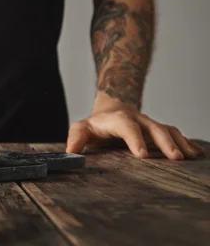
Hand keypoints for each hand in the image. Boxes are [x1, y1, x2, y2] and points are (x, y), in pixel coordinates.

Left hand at [66, 104, 205, 159]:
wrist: (112, 109)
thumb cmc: (97, 124)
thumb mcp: (82, 128)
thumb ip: (76, 138)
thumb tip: (70, 152)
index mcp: (118, 120)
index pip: (127, 127)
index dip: (135, 139)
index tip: (143, 155)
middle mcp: (138, 120)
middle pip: (154, 128)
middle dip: (165, 142)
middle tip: (175, 158)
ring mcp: (151, 125)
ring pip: (168, 130)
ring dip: (180, 143)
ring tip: (191, 157)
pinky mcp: (159, 131)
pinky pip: (176, 135)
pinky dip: (187, 143)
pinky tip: (198, 154)